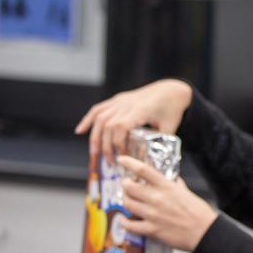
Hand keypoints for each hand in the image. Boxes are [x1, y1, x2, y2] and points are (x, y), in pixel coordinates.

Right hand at [75, 79, 192, 161]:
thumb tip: (152, 161)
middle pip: (107, 124)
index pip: (120, 126)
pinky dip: (88, 120)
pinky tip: (80, 131)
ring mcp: (120, 100)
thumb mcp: (171, 127)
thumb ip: (161, 142)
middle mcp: (127, 103)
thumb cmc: (173, 109)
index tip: (122, 155)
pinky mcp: (117, 100)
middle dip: (105, 145)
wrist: (171, 90)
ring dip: (94, 136)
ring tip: (94, 153)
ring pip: (100, 117)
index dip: (117, 142)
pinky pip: (98, 109)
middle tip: (110, 161)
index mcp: (140, 110)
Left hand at [117, 155, 217, 251]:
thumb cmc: (199, 213)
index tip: (122, 160)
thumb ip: (177, 185)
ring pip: (127, 204)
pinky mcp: (152, 229)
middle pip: (129, 186)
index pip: (143, 170)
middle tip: (127, 185)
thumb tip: (172, 180)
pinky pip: (130, 225)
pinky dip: (124, 222)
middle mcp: (157, 198)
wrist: (205, 232)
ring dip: (125, 201)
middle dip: (125, 184)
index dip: (129, 163)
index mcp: (167, 187)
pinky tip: (123, 220)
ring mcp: (153, 214)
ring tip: (128, 200)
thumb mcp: (188, 193)